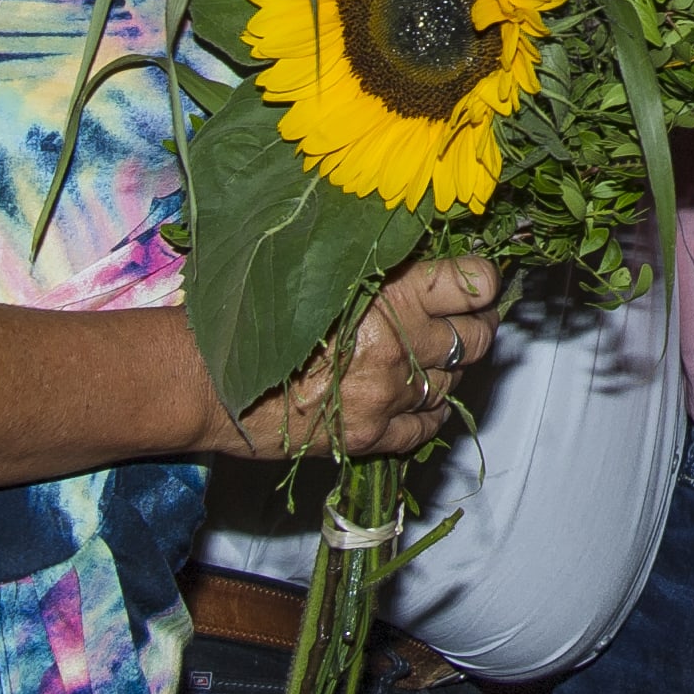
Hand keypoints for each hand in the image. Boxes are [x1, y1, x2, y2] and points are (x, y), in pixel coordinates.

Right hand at [232, 254, 500, 459]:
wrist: (210, 377)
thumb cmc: (259, 310)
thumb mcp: (322, 266)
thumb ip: (377, 262)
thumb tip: (424, 256)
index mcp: (391, 292)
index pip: (475, 285)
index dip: (482, 283)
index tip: (477, 282)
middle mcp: (399, 345)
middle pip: (475, 338)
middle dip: (476, 326)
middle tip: (466, 319)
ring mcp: (387, 396)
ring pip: (453, 382)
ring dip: (449, 368)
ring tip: (432, 356)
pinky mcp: (369, 437)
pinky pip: (426, 428)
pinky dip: (428, 413)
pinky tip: (415, 400)